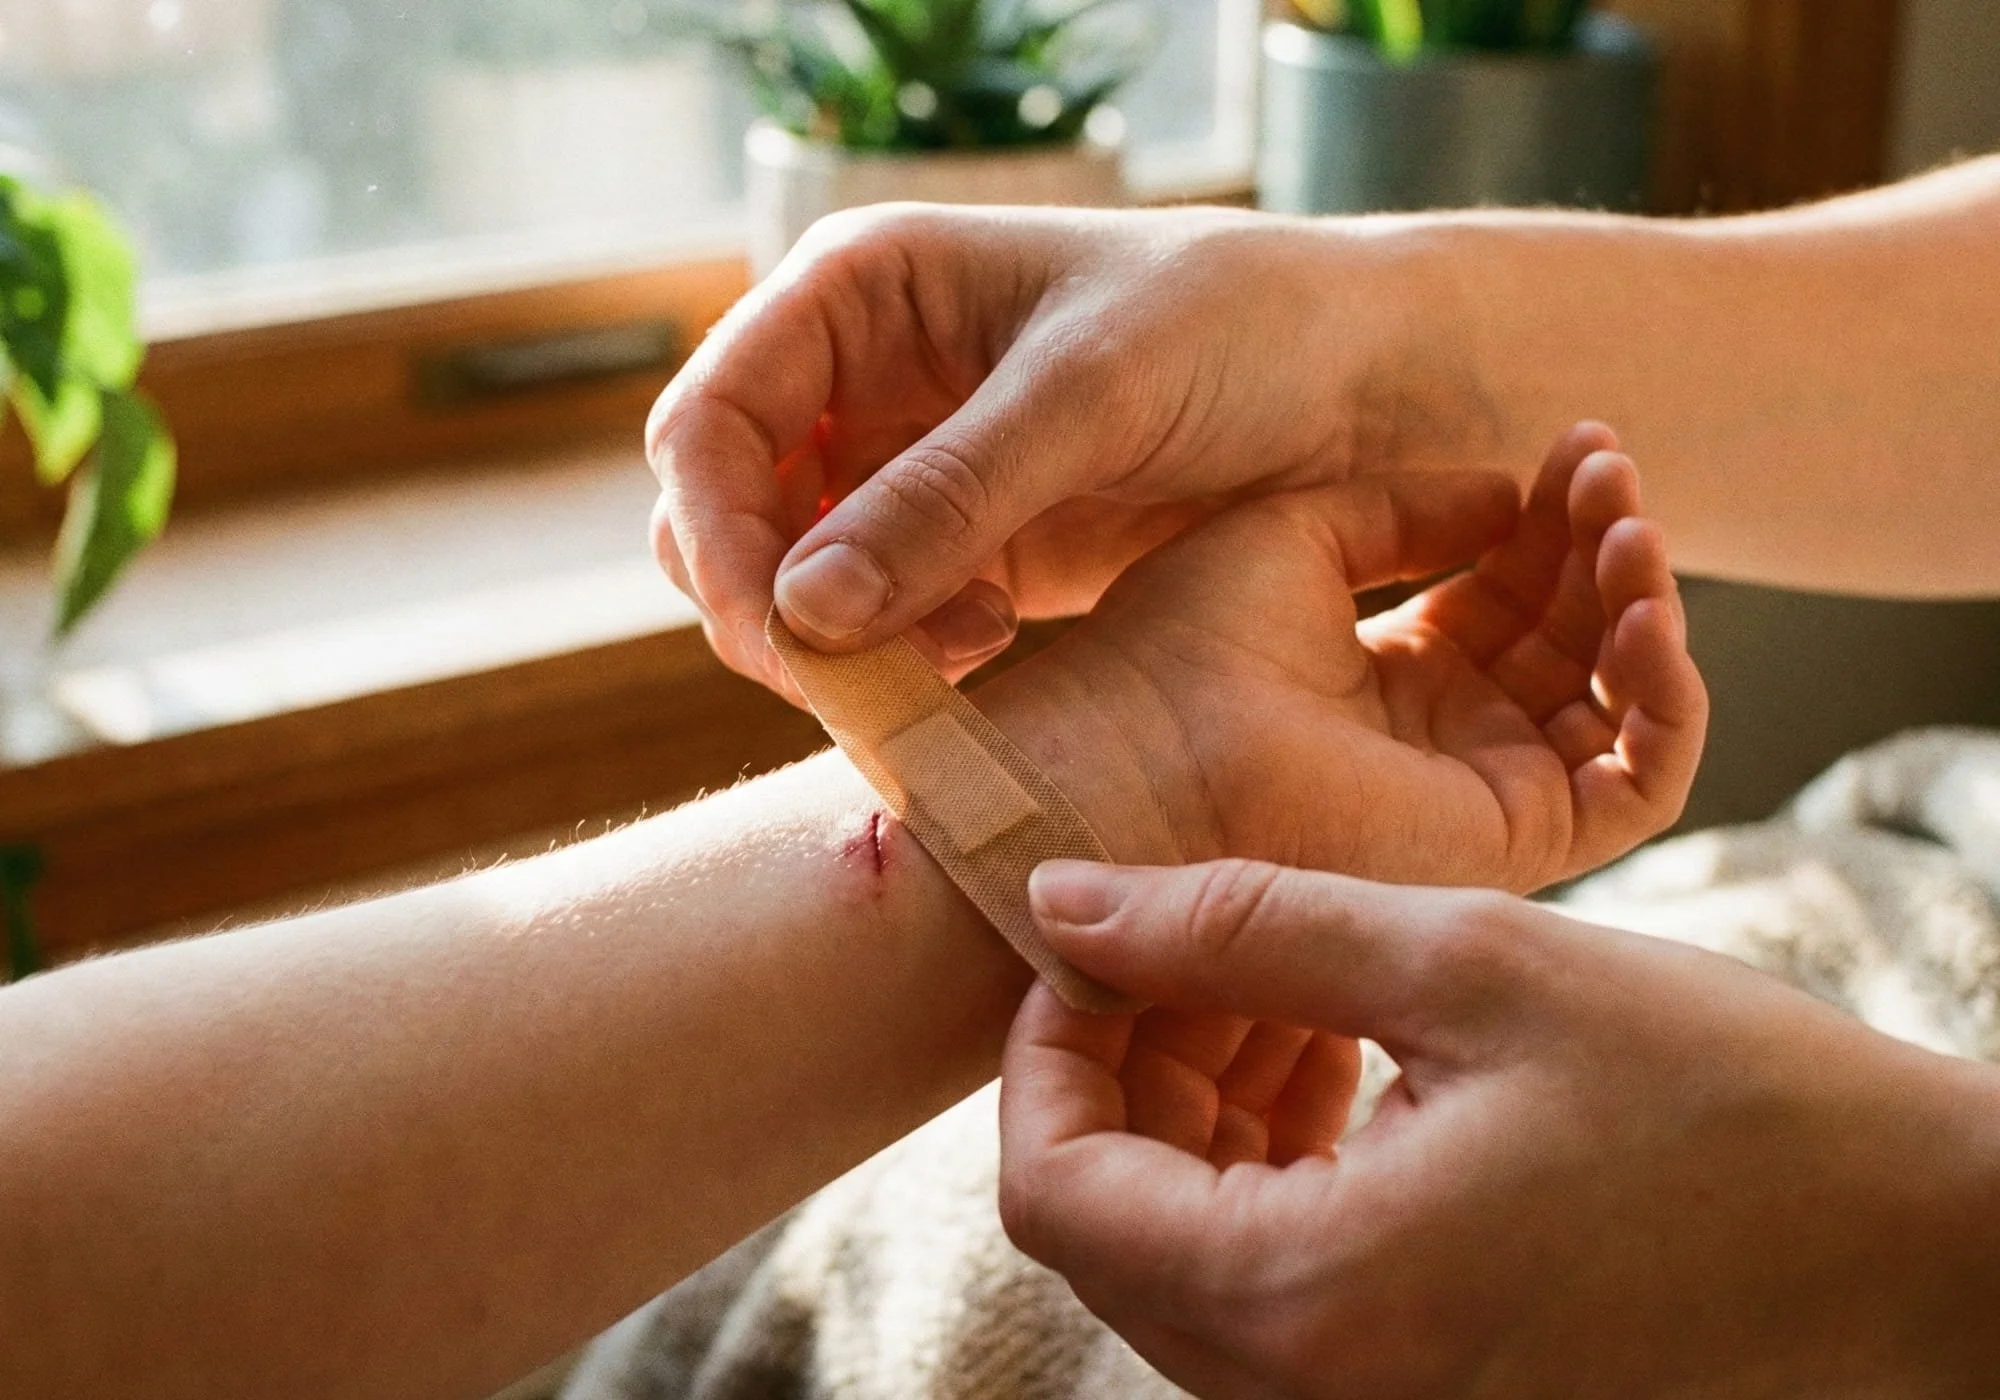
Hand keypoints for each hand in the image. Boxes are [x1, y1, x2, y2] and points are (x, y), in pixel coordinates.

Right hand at [647, 204, 1454, 693]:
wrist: (1368, 385)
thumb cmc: (1241, 331)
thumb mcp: (1093, 396)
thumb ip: (949, 498)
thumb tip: (800, 609)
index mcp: (863, 292)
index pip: (711, 417)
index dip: (714, 528)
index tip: (771, 630)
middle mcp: (862, 378)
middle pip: (725, 511)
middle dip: (764, 600)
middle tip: (846, 678)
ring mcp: (910, 470)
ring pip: (790, 580)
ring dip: (834, 639)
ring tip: (954, 653)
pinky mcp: (965, 549)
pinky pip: (879, 623)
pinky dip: (900, 658)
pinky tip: (987, 650)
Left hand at [986, 424, 1704, 890]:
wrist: (1134, 752)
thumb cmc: (1176, 643)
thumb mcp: (1297, 534)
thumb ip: (1406, 510)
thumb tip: (1506, 492)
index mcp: (1387, 676)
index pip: (1511, 594)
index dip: (1553, 518)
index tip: (1579, 439)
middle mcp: (1443, 742)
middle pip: (1573, 638)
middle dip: (1604, 546)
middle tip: (1609, 468)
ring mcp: (1482, 795)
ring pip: (1618, 703)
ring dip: (1643, 605)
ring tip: (1626, 526)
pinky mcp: (1514, 845)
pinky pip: (1640, 786)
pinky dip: (1665, 699)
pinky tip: (1642, 612)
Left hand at [997, 859, 1999, 1399]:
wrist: (1921, 1255)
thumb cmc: (1728, 1103)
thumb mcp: (1471, 966)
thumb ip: (1238, 927)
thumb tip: (1063, 900)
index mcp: (1311, 1305)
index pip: (1050, 1186)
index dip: (1048, 1045)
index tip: (1106, 939)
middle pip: (1110, 1225)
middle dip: (1135, 1065)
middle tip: (1217, 946)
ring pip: (1187, 1253)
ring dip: (1207, 1109)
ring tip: (1301, 989)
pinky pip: (1279, 1291)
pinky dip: (1276, 1172)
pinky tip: (1350, 1063)